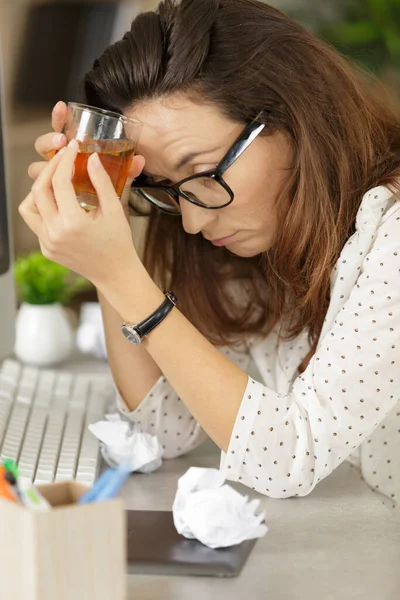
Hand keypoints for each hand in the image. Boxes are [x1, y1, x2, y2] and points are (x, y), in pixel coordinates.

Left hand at [20, 139, 145, 291]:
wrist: (116, 274)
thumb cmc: (119, 243)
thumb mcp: (114, 210)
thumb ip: (101, 182)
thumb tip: (91, 158)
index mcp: (73, 223)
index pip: (59, 181)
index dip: (65, 160)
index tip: (73, 149)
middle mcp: (55, 234)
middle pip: (39, 190)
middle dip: (50, 168)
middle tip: (62, 158)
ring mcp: (47, 243)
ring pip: (29, 206)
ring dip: (39, 189)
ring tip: (55, 180)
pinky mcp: (46, 249)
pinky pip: (35, 222)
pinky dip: (43, 207)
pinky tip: (58, 201)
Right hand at [28, 100, 144, 216]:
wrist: (108, 239)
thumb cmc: (111, 210)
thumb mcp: (119, 191)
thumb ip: (127, 175)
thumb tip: (140, 160)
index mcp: (74, 157)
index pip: (60, 131)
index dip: (58, 118)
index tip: (62, 107)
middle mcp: (59, 168)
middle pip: (43, 147)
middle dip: (48, 140)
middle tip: (63, 141)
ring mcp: (52, 185)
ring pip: (37, 167)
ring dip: (46, 161)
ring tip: (60, 156)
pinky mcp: (49, 202)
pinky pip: (40, 192)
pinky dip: (44, 185)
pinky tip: (53, 182)